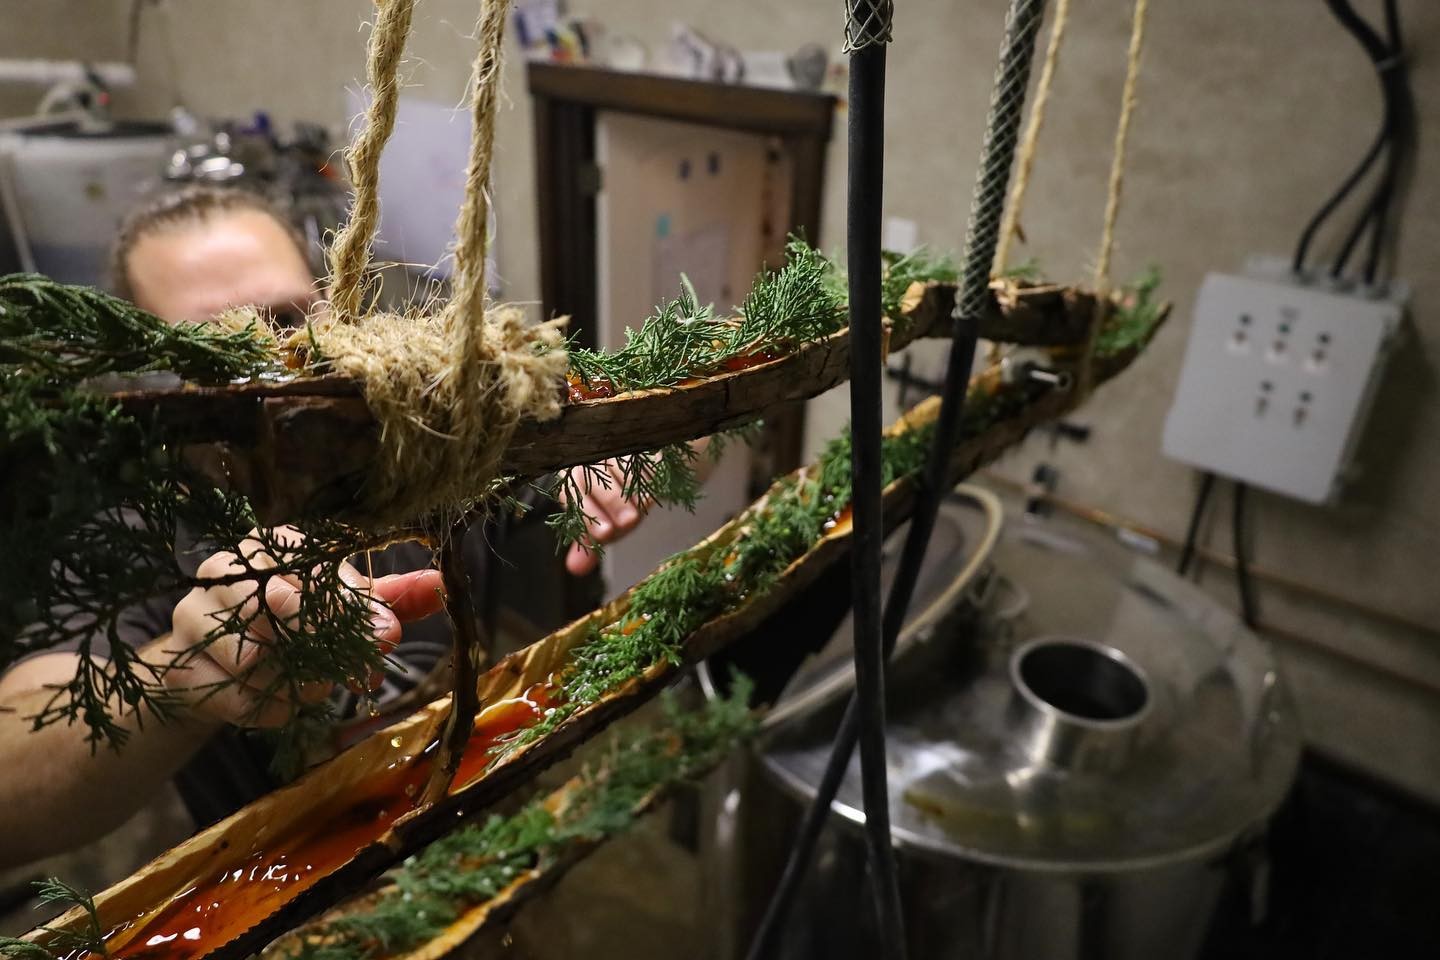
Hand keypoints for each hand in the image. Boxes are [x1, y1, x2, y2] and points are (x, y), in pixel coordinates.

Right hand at [167, 528, 444, 727]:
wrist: (211, 667)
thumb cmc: (288, 626)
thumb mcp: (342, 609)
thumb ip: (390, 598)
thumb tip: (444, 583)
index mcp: (274, 544)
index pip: (316, 563)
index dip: (355, 602)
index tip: (388, 635)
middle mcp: (227, 568)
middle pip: (280, 603)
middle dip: (327, 642)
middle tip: (361, 673)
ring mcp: (193, 613)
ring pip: (256, 656)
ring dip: (299, 681)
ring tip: (313, 683)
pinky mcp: (178, 663)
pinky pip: (238, 695)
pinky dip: (272, 707)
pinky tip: (280, 701)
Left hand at [560, 459, 648, 576]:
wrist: (646, 474)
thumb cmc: (617, 503)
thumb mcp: (604, 524)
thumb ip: (589, 545)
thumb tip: (575, 569)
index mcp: (573, 479)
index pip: (574, 495)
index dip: (589, 515)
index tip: (606, 534)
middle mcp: (588, 460)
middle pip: (596, 478)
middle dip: (613, 502)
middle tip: (630, 522)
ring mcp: (613, 449)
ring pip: (620, 466)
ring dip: (633, 490)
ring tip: (642, 509)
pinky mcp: (638, 445)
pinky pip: (643, 457)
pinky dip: (649, 475)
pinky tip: (653, 491)